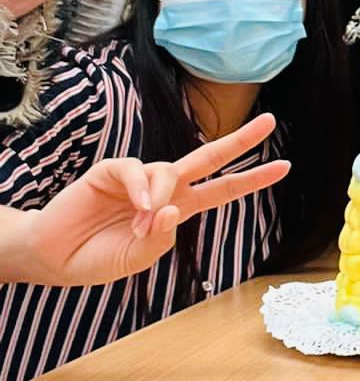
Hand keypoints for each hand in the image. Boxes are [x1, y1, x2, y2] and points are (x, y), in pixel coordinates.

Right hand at [18, 114, 288, 286]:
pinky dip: (141, 187)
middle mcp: (166, 188)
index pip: (223, 189)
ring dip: (160, 199)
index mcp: (179, 208)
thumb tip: (173, 208)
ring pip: (169, 170)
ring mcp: (141, 177)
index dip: (252, 179)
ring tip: (141, 223)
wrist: (54, 258)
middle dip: (240, 140)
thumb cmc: (99, 258)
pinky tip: (136, 205)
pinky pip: (137, 169)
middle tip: (269, 121)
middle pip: (209, 158)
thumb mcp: (138, 259)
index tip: (284, 166)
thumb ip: (161, 238)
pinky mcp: (113, 170)